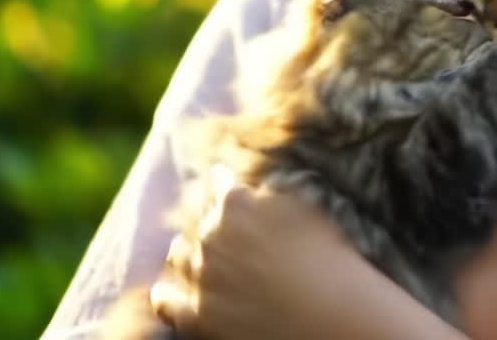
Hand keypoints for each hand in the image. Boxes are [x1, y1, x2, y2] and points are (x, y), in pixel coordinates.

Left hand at [151, 167, 464, 339]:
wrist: (330, 314)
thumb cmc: (328, 256)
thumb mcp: (304, 205)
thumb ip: (271, 190)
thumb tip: (255, 180)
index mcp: (235, 203)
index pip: (219, 184)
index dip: (224, 185)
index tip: (226, 186)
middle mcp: (211, 235)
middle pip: (196, 219)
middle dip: (207, 219)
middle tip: (220, 226)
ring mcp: (200, 277)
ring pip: (177, 255)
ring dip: (187, 252)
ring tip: (197, 255)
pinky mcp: (196, 316)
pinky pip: (166, 300)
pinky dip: (168, 292)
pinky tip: (173, 290)